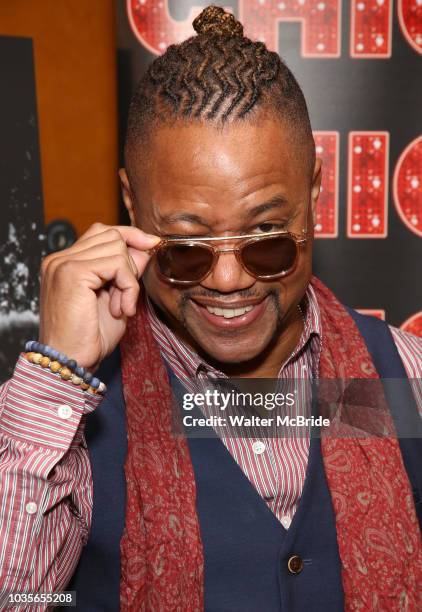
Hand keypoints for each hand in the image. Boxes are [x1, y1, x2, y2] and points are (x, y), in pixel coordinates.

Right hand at [38, 223, 159, 369]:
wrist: (71, 363)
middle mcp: (60, 259)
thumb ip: (127, 271)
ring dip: (129, 279)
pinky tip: (121, 309)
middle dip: (130, 263)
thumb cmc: (90, 338)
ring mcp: (63, 263)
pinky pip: (117, 264)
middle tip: (126, 297)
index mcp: (65, 263)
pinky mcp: (73, 272)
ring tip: (121, 307)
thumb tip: (146, 246)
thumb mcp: (116, 298)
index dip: (129, 236)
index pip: (101, 232)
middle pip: (111, 234)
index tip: (151, 245)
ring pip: (116, 247)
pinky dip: (128, 286)